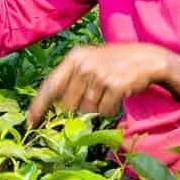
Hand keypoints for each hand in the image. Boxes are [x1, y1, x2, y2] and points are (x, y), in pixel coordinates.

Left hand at [27, 44, 174, 126]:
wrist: (148, 59)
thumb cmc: (115, 63)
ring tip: (108, 93)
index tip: (30, 123)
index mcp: (75, 57)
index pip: (51, 86)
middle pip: (69, 104)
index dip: (39, 106)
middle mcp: (84, 65)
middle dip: (79, 108)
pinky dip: (110, 109)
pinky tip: (117, 96)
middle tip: (94, 97)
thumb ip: (72, 79)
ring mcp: (100, 74)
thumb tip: (55, 107)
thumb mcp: (90, 62)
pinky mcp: (115, 85)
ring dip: (97, 108)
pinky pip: (104, 111)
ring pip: (87, 110)